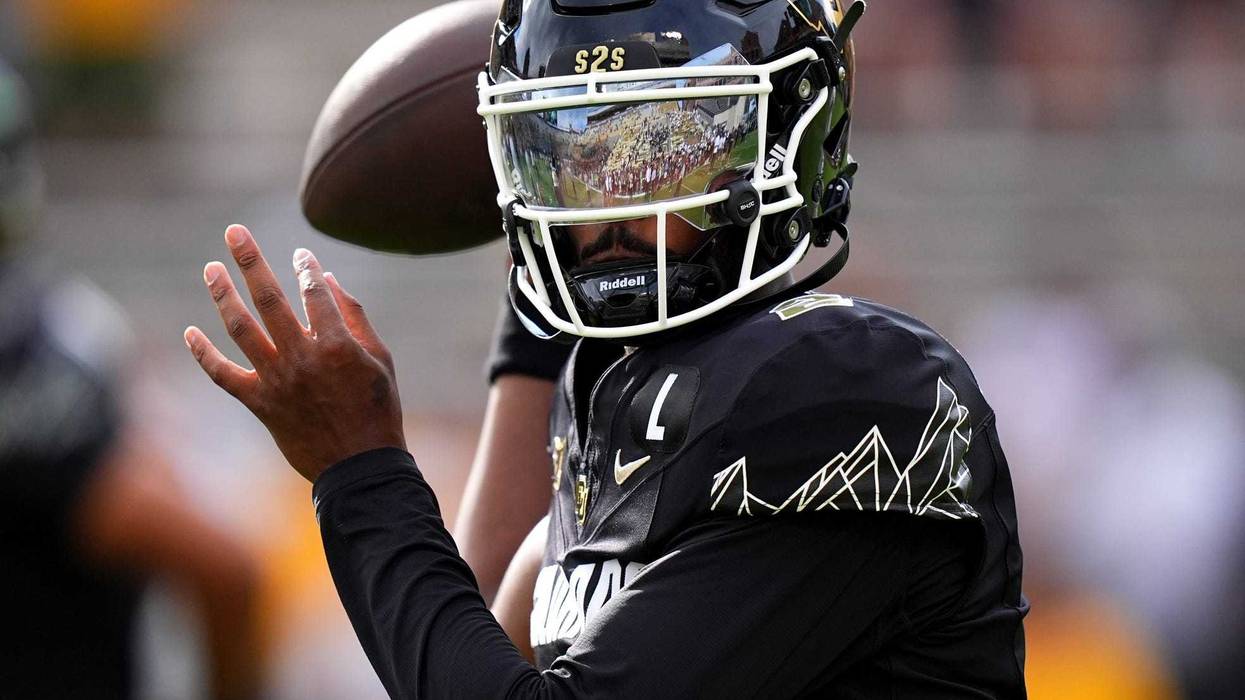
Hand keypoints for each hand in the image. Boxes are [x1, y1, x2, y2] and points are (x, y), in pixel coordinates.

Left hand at [185, 224, 405, 481]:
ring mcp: (276, 381)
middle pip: (268, 299)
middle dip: (250, 261)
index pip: (313, 292)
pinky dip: (204, 354)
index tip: (300, 254)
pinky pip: (223, 376)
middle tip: (233, 232)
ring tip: (210, 269)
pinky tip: (190, 332)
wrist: (359, 466)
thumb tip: (327, 279)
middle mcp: (301, 358)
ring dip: (222, 295)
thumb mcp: (380, 360)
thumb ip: (354, 317)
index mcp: (336, 345)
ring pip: (240, 329)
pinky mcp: (259, 404)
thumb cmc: (377, 409)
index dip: (305, 267)